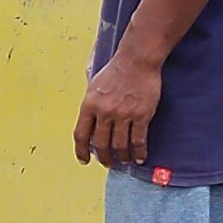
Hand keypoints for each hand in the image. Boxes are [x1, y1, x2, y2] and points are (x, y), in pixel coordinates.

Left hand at [73, 50, 162, 167]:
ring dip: (121, 157)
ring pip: (119, 146)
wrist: (137, 60)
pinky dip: (138, 153)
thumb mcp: (93, 84)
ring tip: (123, 160)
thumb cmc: (116, 70)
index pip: (81, 135)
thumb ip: (90, 102)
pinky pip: (138, 141)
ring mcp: (123, 115)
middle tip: (108, 162)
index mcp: (89, 105)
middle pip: (100, 145)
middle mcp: (104, 112)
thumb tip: (88, 117)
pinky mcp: (141, 115)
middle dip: (104, 158)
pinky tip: (139, 157)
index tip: (84, 160)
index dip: (81, 151)